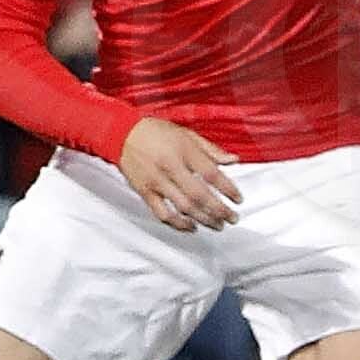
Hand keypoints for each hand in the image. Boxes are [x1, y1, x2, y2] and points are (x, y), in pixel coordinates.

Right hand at [115, 115, 241, 231]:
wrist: (121, 133)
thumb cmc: (155, 132)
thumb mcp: (186, 134)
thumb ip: (211, 149)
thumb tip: (233, 160)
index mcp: (183, 150)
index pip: (211, 173)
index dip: (228, 189)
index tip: (238, 199)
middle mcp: (170, 167)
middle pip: (200, 195)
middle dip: (219, 210)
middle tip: (231, 218)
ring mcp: (156, 181)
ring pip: (183, 207)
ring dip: (203, 219)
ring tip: (217, 225)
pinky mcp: (145, 192)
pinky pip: (162, 213)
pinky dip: (178, 224)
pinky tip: (190, 227)